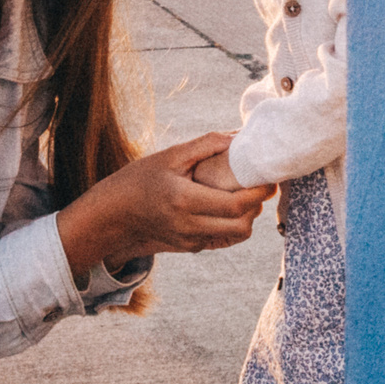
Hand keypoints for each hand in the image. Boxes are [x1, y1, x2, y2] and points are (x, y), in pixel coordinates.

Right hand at [56, 132, 270, 274]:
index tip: (269, 177)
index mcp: (184, 200)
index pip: (236, 204)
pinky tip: (227, 205)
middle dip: (258, 205)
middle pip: (242, 225)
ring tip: (245, 194)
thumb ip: (206, 144)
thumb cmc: (140, 179)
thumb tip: (238, 135)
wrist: (114, 214)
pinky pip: (222, 238)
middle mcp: (189, 226)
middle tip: (261, 184)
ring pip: (236, 235)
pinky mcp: (190, 248)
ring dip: (248, 216)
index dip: (259, 192)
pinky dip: (232, 223)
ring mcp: (190, 241)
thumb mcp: (170, 156)